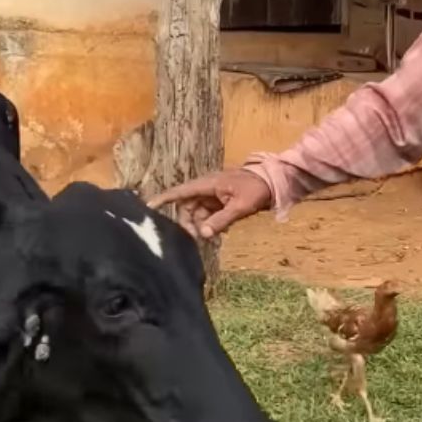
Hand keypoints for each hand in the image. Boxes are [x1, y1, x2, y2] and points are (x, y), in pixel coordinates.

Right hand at [149, 169, 272, 238]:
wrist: (273, 182)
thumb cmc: (256, 189)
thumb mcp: (239, 207)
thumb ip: (220, 221)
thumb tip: (202, 234)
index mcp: (208, 184)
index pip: (180, 192)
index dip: (164, 199)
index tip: (148, 206)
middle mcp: (206, 189)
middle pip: (187, 207)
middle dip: (188, 223)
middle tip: (196, 238)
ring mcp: (212, 195)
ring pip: (197, 213)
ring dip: (200, 226)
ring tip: (209, 238)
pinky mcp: (219, 202)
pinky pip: (207, 214)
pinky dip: (209, 224)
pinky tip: (217, 233)